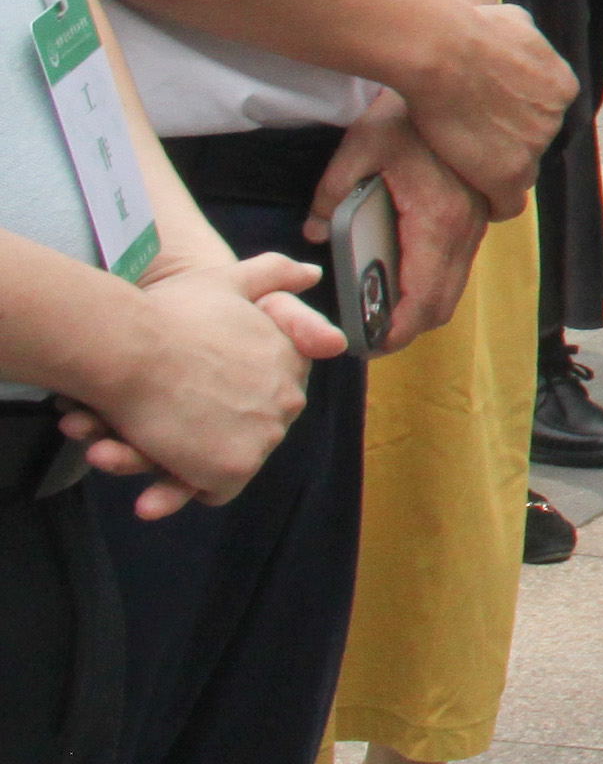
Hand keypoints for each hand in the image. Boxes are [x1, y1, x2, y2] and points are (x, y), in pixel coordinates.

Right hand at [54, 255, 343, 515]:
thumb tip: (312, 274)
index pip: (271, 391)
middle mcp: (289, 399)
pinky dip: (185, 485)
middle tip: (169, 423)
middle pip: (251, 428)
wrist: (129, 347)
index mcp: (291, 359)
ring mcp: (264, 436)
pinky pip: (214, 490)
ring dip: (190, 459)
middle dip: (211, 430)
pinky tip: (154, 468)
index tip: (196, 391)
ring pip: (230, 460)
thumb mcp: (228, 282)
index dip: (229, 395)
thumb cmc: (169, 313)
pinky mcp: (233, 468)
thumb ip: (272, 275)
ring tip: (152, 450)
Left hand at [310, 106, 490, 350]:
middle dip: (407, 330)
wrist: (459, 81)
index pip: (422, 301)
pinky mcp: (477, 213)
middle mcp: (464, 231)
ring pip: (454, 288)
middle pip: (442, 306)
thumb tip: (314, 230)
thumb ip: (332, 195)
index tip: (367, 345)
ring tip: (382, 311)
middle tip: (368, 336)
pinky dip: (433, 282)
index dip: (395, 334)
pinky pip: (458, 265)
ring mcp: (476, 223)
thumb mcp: (359, 151)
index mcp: (436, 223)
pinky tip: (404, 272)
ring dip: (421, 307)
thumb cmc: (407, 115)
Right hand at [403, 0, 575, 210]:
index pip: (544, 114)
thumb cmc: (469, 29)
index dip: (515, 118)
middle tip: (473, 141)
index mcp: (562, 86)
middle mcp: (556, 118)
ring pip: (520, 170)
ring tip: (466, 166)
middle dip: (507, 143)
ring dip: (495, 169)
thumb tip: (520, 34)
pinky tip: (481, 204)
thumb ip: (525, 36)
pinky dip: (495, 203)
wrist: (444, 52)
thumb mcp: (513, 20)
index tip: (492, 120)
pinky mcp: (508, 174)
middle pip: (533, 143)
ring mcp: (535, 148)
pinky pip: (508, 202)